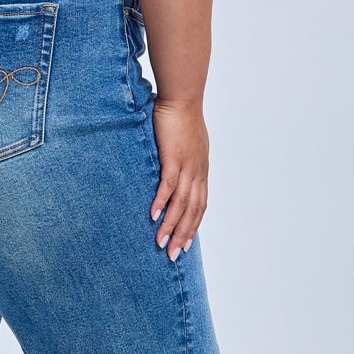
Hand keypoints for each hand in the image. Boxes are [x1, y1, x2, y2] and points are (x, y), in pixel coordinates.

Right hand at [149, 98, 207, 260]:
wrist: (182, 97)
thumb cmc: (180, 116)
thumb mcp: (185, 142)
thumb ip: (180, 157)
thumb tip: (171, 166)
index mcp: (200, 170)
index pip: (200, 205)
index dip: (193, 226)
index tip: (185, 244)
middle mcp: (197, 172)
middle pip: (193, 211)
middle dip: (184, 235)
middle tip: (174, 256)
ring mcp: (187, 166)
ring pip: (181, 203)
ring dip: (171, 225)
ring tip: (161, 243)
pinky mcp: (173, 157)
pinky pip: (168, 185)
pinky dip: (161, 202)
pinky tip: (153, 216)